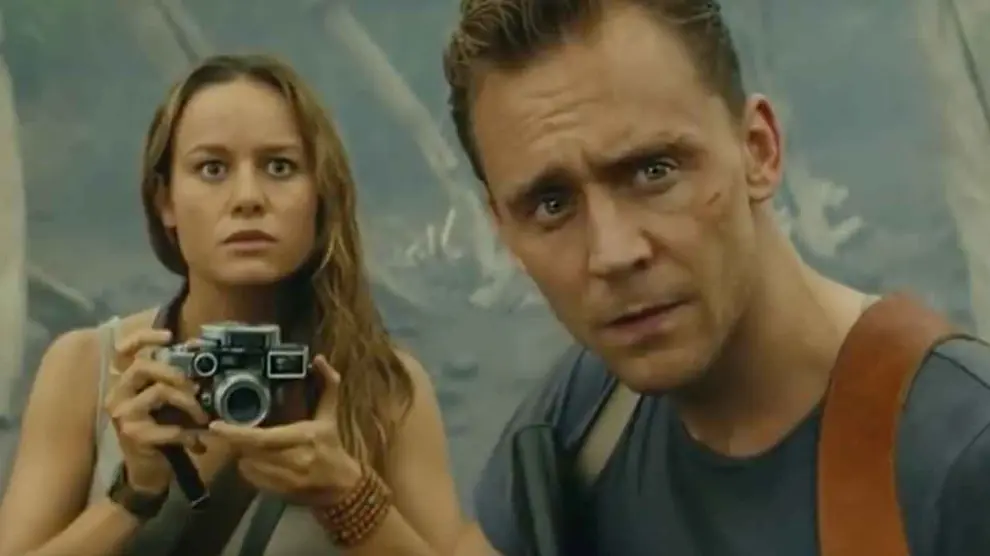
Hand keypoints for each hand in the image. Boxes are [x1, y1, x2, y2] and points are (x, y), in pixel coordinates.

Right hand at [103, 328, 210, 494]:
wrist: (147, 472)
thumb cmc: (159, 432)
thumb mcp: (166, 403)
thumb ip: (173, 380)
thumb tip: (197, 352)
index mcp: (125, 383)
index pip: (123, 352)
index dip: (143, 338)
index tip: (169, 336)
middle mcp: (117, 395)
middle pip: (143, 367)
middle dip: (175, 373)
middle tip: (195, 388)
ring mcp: (123, 415)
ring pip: (159, 392)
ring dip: (189, 403)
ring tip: (202, 418)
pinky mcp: (134, 435)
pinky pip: (170, 428)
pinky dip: (189, 435)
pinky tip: (198, 444)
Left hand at [209, 355, 362, 505]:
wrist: (342, 486)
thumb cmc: (332, 446)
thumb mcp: (329, 416)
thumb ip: (327, 386)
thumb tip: (319, 359)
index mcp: (303, 436)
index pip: (262, 437)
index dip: (235, 433)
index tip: (215, 426)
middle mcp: (294, 459)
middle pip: (249, 452)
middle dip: (236, 442)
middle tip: (229, 432)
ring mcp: (285, 479)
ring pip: (247, 466)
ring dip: (241, 455)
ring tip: (245, 445)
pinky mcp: (279, 493)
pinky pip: (252, 480)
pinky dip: (248, 470)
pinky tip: (255, 461)